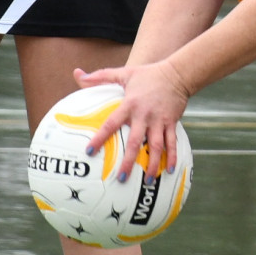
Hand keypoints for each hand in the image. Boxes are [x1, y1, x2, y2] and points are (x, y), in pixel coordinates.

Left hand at [75, 61, 190, 180]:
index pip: (112, 123)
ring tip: (148, 181)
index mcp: (130, 104)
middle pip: (135, 142)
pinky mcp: (172, 123)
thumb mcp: (124, 73)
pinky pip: (172, 143)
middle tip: (121, 177)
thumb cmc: (148, 74)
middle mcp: (144, 115)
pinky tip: (169, 170)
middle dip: (129, 161)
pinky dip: (172, 157)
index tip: (90, 151)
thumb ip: (101, 76)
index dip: (101, 137)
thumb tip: (78, 73)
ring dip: (153, 164)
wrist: (177, 73)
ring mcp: (159, 121)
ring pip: (156, 147)